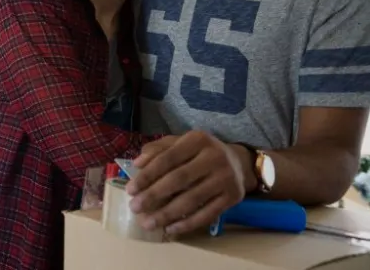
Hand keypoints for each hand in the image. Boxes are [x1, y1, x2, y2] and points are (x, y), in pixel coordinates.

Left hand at [125, 130, 252, 234]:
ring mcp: (226, 178)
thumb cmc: (200, 153)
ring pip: (192, 199)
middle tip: (135, 208)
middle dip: (154, 195)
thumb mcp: (180, 143)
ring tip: (148, 223)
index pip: (167, 158)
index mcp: (197, 140)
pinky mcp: (233, 197)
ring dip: (167, 214)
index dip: (147, 175)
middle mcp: (214, 157)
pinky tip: (170, 229)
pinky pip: (207, 214)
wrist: (239, 162)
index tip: (130, 190)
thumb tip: (137, 163)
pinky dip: (187, 224)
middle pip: (179, 179)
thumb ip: (158, 150)